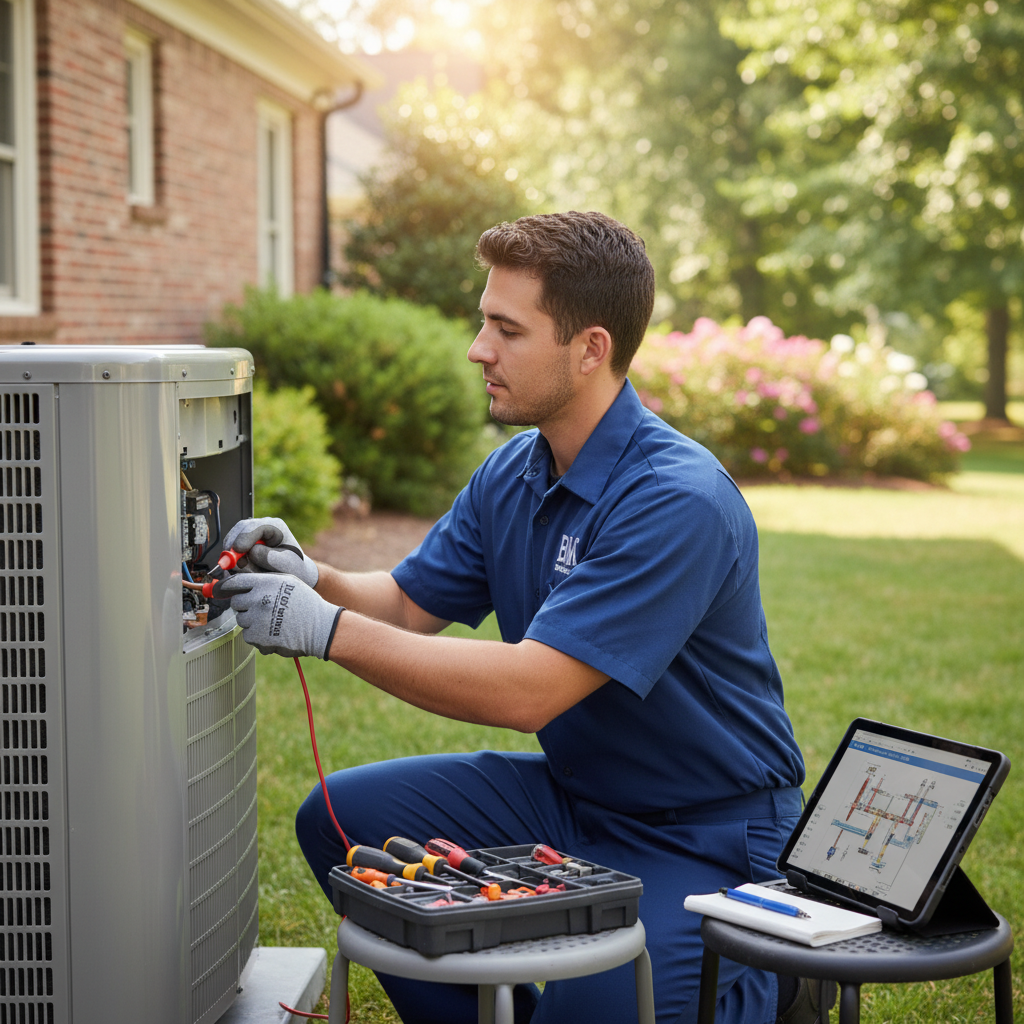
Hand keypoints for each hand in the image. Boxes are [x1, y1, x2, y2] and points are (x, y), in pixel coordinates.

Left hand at [216, 573, 341, 659]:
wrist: (319, 627)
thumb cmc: (305, 603)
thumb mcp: (287, 581)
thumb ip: (263, 580)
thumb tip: (238, 583)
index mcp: (263, 583)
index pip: (234, 583)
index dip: (224, 587)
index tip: (218, 590)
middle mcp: (257, 600)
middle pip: (236, 603)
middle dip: (245, 606)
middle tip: (262, 608)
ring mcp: (255, 619)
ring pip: (242, 620)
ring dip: (252, 622)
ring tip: (272, 621)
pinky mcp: (256, 637)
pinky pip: (248, 636)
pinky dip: (257, 636)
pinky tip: (273, 632)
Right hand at [221, 517, 318, 587]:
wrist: (293, 572)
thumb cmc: (293, 567)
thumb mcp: (285, 564)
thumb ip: (269, 557)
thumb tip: (251, 552)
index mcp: (276, 526)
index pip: (256, 527)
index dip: (245, 537)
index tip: (238, 550)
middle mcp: (261, 526)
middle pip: (240, 529)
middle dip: (233, 545)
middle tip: (228, 562)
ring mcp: (251, 533)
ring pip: (233, 539)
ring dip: (232, 554)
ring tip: (238, 569)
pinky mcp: (243, 543)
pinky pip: (231, 548)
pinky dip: (231, 558)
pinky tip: (237, 568)